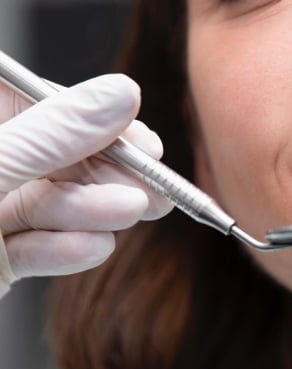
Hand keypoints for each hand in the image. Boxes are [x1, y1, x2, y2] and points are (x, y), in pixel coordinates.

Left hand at [0, 74, 172, 296]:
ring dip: (92, 213)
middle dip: (107, 175)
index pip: (44, 104)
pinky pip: (38, 249)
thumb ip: (53, 134)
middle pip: (57, 158)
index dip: (97, 121)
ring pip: (53, 205)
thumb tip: (119, 96)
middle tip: (155, 188)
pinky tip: (88, 248)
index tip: (143, 143)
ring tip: (126, 213)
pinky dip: (65, 251)